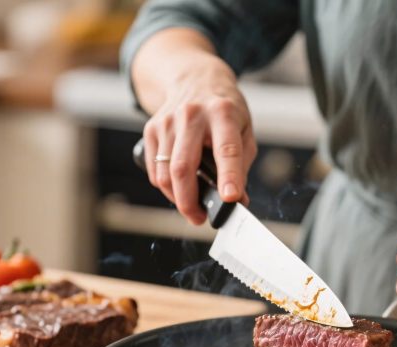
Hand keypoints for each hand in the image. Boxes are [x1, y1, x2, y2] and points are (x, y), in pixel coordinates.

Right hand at [142, 56, 255, 224]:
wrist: (194, 77)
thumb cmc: (224, 108)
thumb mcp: (244, 129)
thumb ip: (242, 164)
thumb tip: (237, 200)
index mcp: (223, 113)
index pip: (226, 149)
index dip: (229, 176)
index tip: (231, 198)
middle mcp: (192, 114)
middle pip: (184, 167)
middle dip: (190, 202)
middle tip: (200, 218)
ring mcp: (168, 121)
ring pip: (165, 174)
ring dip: (177, 198)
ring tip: (192, 205)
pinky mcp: (151, 128)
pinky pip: (155, 169)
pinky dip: (166, 186)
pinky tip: (178, 186)